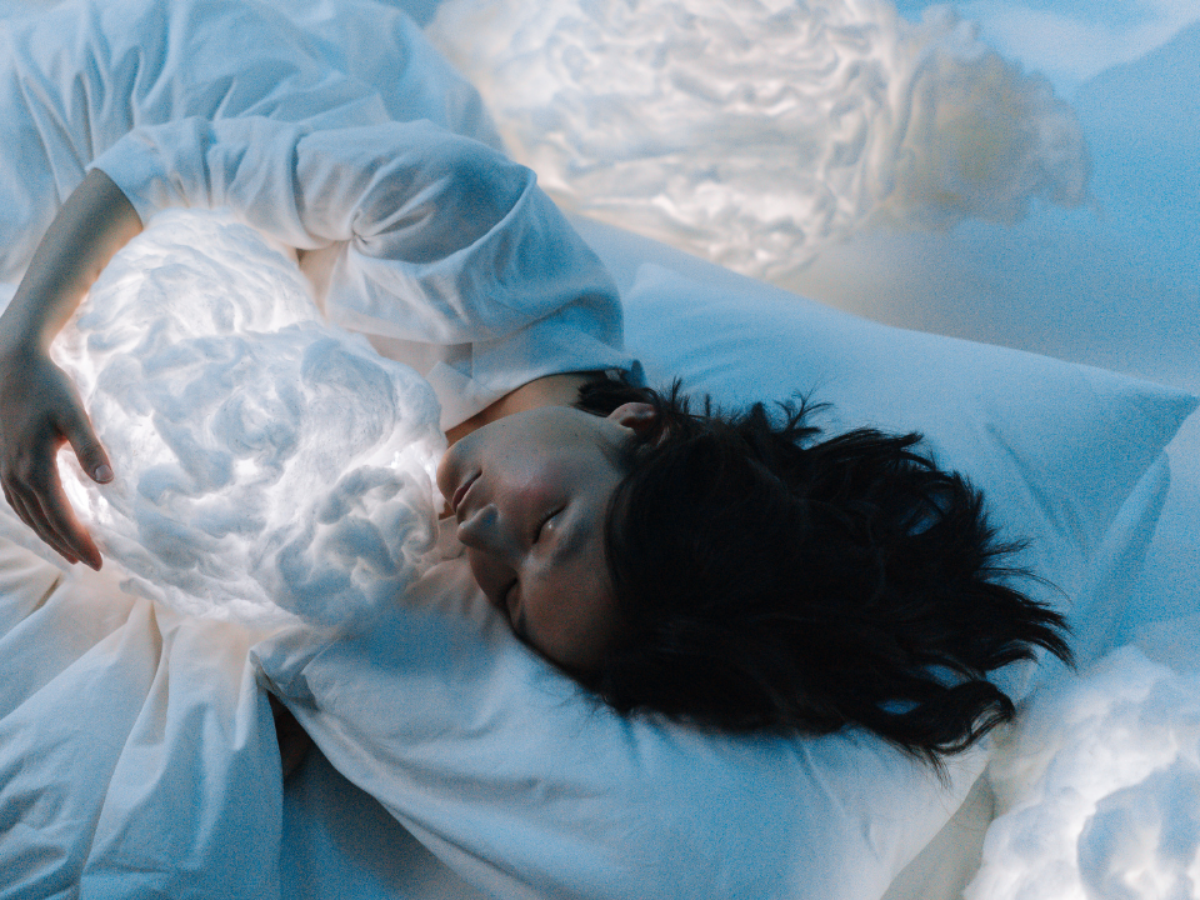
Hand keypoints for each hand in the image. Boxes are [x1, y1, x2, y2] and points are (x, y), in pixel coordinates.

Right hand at [0, 346, 111, 568]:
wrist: (10, 365)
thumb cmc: (48, 387)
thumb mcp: (76, 415)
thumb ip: (91, 449)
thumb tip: (109, 481)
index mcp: (36, 468)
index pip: (61, 518)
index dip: (80, 542)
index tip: (100, 562)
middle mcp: (16, 475)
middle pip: (43, 523)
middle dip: (68, 546)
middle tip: (93, 565)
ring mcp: (5, 470)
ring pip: (28, 516)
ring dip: (49, 537)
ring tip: (71, 553)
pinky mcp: (2, 463)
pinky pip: (17, 502)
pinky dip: (33, 519)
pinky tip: (45, 522)